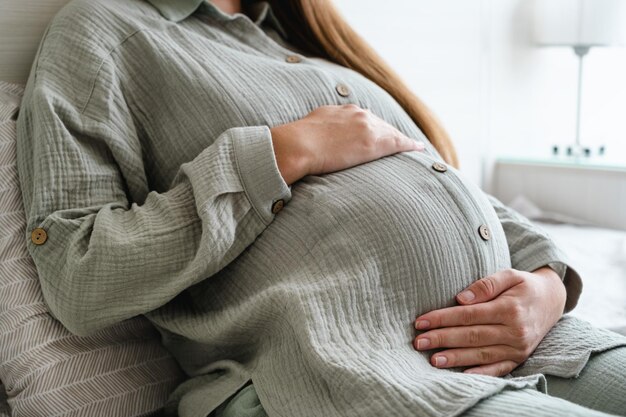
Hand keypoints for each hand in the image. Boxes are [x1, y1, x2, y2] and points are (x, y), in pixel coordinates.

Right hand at [270, 104, 424, 184]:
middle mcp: (356, 114)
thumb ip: (316, 132)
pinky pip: (397, 142)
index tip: (374, 133)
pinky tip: (418, 148)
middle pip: (379, 123)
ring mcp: (366, 126)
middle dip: (387, 132)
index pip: (361, 118)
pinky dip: (408, 145)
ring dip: (400, 139)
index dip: (370, 127)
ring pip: (390, 132)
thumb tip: (311, 142)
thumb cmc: (294, 144)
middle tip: (398, 142)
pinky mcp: (373, 141)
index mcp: (340, 110)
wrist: (297, 145)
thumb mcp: (305, 130)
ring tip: (411, 147)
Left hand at [413, 267, 566, 375]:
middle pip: (471, 336)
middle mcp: (515, 331)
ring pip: (481, 355)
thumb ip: (485, 284)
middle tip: (418, 342)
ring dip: (456, 358)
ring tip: (433, 359)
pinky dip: (480, 374)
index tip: (421, 322)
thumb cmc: (524, 286)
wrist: (553, 301)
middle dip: (442, 339)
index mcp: (510, 308)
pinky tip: (462, 375)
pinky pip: (498, 369)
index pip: (469, 315)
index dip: (443, 318)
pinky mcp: (520, 358)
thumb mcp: (509, 275)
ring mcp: (518, 348)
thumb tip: (460, 298)